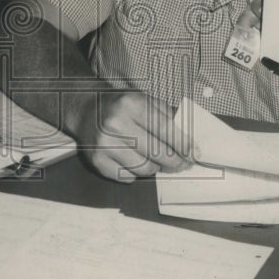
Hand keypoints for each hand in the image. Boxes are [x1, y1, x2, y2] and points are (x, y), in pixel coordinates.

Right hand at [75, 91, 191, 182]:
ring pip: (144, 169)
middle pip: (158, 153)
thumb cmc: (121, 106)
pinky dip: (135, 173)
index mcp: (132, 104)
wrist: (85, 109)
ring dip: (155, 168)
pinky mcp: (97, 161)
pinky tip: (134, 161)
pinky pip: (127, 178)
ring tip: (155, 160)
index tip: (193, 154)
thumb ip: (168, 117)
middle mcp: (116, 123)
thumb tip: (191, 143)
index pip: (166, 130)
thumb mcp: (145, 100)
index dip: (184, 145)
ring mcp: (105, 144)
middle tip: (181, 164)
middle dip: (175, 162)